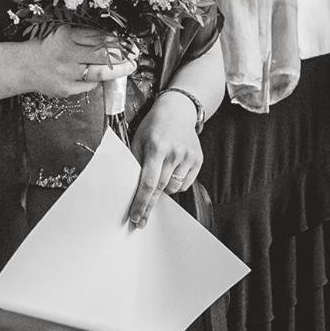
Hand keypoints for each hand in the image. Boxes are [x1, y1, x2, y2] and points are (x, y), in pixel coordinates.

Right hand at [17, 25, 134, 97]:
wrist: (25, 66)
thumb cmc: (48, 47)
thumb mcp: (64, 34)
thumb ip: (86, 36)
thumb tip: (112, 39)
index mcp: (67, 36)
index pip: (98, 38)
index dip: (117, 41)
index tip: (128, 43)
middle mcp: (67, 54)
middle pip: (102, 55)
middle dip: (122, 55)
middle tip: (135, 55)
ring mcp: (66, 74)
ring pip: (98, 73)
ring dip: (117, 71)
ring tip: (129, 67)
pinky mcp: (66, 89)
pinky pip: (88, 86)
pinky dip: (96, 81)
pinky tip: (101, 77)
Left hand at [128, 89, 202, 228]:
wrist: (178, 110)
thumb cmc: (154, 125)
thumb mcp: (138, 140)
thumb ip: (136, 163)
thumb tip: (131, 189)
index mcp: (157, 148)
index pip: (148, 183)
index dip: (141, 203)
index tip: (136, 217)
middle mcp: (175, 154)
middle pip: (161, 189)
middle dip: (149, 206)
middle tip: (141, 220)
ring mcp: (188, 157)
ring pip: (173, 188)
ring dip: (163, 190)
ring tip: (159, 176)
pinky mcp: (198, 160)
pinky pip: (185, 183)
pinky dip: (176, 183)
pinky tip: (171, 171)